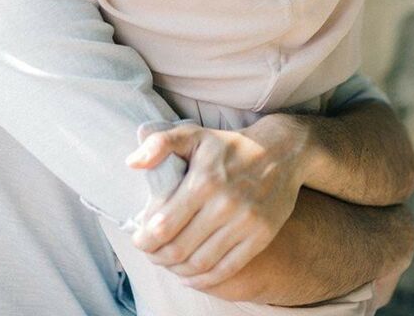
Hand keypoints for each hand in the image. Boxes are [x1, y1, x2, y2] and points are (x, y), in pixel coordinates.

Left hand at [125, 115, 311, 289]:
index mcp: (204, 180)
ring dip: (178, 270)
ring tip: (168, 263)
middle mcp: (224, 204)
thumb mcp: (194, 134)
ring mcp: (245, 223)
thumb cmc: (229, 145)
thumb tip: (131, 163)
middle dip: (157, 257)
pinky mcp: (261, 236)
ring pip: (201, 263)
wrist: (282, 152)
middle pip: (179, 249)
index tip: (138, 240)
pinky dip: (205, 279)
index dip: (145, 239)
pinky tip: (192, 276)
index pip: (163, 225)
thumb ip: (159, 143)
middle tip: (150, 254)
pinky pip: (227, 269)